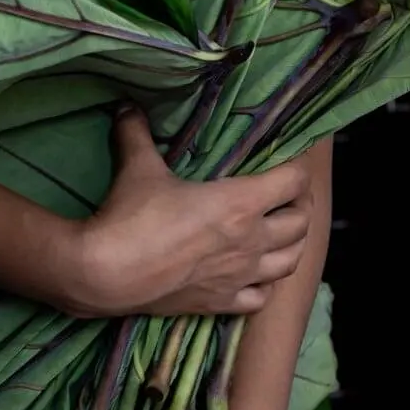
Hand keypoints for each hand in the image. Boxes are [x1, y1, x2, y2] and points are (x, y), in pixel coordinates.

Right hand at [70, 106, 310, 317]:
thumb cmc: (131, 216)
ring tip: (280, 235)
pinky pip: (261, 298)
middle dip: (300, 206)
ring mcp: (240, 276)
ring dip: (291, 245)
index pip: (294, 182)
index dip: (297, 168)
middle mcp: (251, 240)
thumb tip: (126, 106)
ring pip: (291, 262)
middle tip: (286, 196)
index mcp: (241, 202)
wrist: (108, 274)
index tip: (288, 162)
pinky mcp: (222, 303)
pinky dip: (265, 286)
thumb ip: (137, 133)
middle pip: (301, 223)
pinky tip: (254, 277)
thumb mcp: (138, 167)